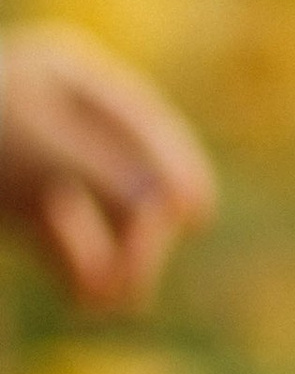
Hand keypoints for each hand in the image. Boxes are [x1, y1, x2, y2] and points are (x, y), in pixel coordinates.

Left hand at [0, 24, 215, 309]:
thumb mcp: (34, 144)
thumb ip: (104, 170)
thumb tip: (172, 205)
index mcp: (61, 71)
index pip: (136, 118)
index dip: (170, 164)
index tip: (196, 214)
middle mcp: (51, 110)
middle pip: (119, 169)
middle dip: (135, 227)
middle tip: (138, 281)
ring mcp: (27, 157)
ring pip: (91, 209)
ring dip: (111, 254)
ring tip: (114, 301)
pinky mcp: (6, 203)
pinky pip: (58, 234)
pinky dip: (76, 264)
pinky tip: (89, 297)